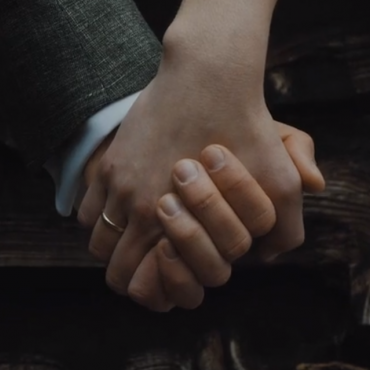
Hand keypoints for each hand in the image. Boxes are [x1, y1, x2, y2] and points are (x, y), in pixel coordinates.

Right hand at [79, 53, 320, 299]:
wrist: (207, 76)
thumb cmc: (244, 127)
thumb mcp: (278, 180)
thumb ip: (284, 228)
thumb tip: (269, 255)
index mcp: (175, 224)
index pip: (141, 285)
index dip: (148, 292)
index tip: (158, 279)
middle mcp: (137, 209)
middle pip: (112, 270)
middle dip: (127, 274)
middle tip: (143, 264)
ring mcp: (117, 183)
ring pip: (95, 240)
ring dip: (111, 245)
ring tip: (131, 236)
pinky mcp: (109, 161)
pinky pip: (86, 206)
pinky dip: (97, 216)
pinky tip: (119, 206)